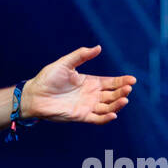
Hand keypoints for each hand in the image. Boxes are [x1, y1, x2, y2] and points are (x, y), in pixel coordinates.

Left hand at [21, 45, 135, 123]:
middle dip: (122, 91)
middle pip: (112, 94)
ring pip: (108, 107)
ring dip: (117, 104)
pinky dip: (106, 117)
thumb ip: (81, 55)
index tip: (132, 80)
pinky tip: (113, 113)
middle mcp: (91, 95)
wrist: (34, 94)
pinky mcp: (81, 116)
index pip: (111, 82)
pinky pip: (97, 119)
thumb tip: (98, 47)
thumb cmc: (47, 78)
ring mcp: (87, 106)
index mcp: (90, 82)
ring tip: (124, 99)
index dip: (122, 81)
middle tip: (128, 88)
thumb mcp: (65, 63)